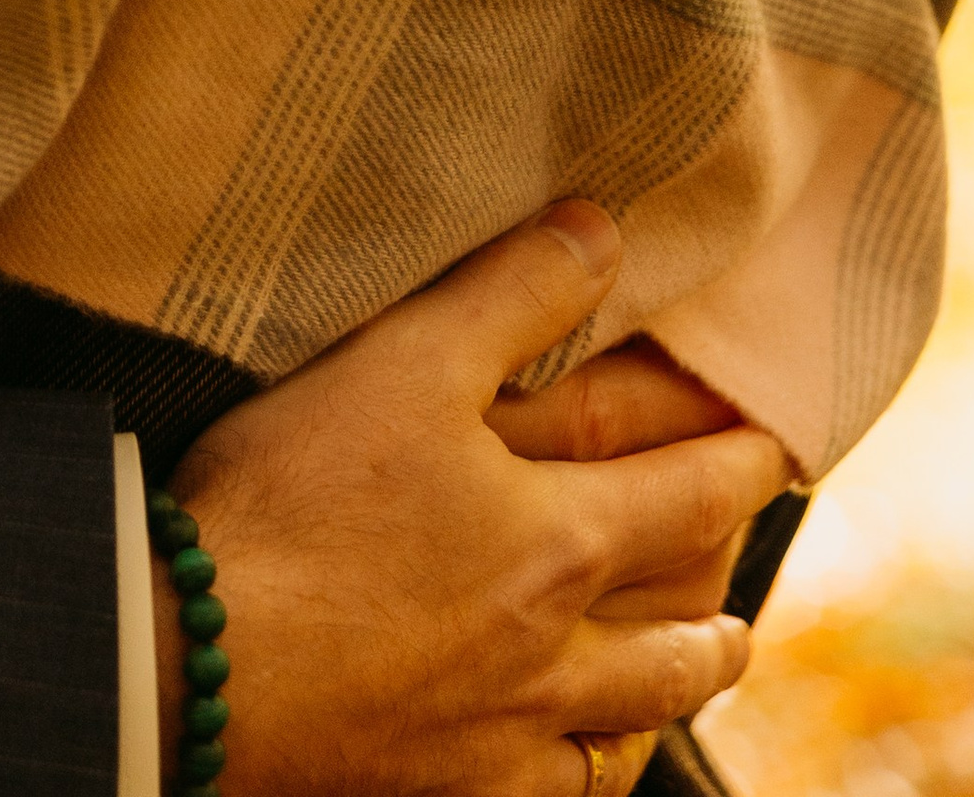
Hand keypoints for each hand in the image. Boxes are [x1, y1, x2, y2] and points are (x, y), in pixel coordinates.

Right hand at [161, 202, 784, 796]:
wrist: (195, 662)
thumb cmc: (300, 500)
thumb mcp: (405, 359)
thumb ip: (513, 291)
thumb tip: (604, 232)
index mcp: (559, 544)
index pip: (690, 500)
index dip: (743, 465)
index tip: (778, 447)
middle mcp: (553, 656)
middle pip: (675, 643)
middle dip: (718, 614)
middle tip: (740, 605)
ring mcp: (497, 739)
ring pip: (620, 730)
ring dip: (668, 697)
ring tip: (686, 678)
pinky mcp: (434, 791)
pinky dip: (576, 775)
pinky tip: (563, 767)